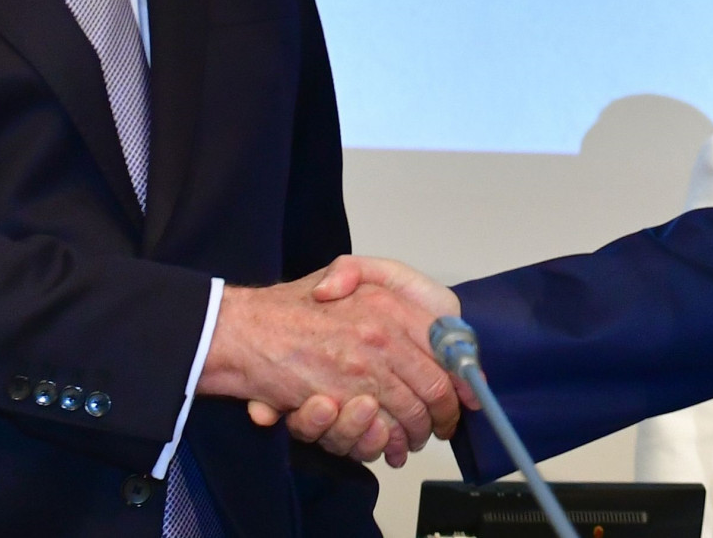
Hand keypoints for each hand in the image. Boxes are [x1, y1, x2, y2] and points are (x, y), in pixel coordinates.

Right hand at [200, 262, 459, 467]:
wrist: (247, 329)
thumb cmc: (296, 305)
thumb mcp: (346, 271)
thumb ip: (392, 285)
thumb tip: (443, 316)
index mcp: (390, 303)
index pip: (446, 345)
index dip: (461, 377)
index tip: (465, 396)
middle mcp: (382, 335)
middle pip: (435, 387)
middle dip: (441, 415)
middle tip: (438, 426)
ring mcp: (361, 369)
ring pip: (410, 415)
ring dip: (413, 433)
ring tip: (408, 439)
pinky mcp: (340, 400)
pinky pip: (378, 432)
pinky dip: (383, 443)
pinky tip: (384, 442)